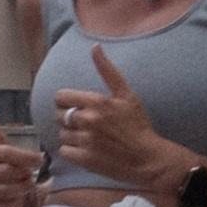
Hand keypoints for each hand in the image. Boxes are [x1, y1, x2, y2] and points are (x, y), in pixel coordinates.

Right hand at [0, 102, 41, 206]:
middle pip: (5, 171)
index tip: (38, 160)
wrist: (4, 198)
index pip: (2, 152)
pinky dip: (13, 204)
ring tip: (23, 186)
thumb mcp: (0, 147)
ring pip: (5, 190)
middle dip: (22, 174)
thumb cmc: (3, 170)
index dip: (23, 156)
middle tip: (27, 176)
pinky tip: (14, 201)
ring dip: (20, 189)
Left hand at [52, 50, 185, 203]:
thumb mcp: (126, 94)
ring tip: (87, 137)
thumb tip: (94, 47)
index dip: (65, 101)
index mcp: (97, 102)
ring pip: (61, 134)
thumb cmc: (138, 125)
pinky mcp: (84, 159)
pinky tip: (85, 149)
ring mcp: (85, 140)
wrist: (148, 158)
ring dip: (71, 135)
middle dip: (68, 118)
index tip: (73, 106)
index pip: (60, 97)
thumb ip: (107, 70)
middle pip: (58, 116)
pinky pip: (64, 151)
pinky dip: (71, 151)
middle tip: (84, 123)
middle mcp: (88, 120)